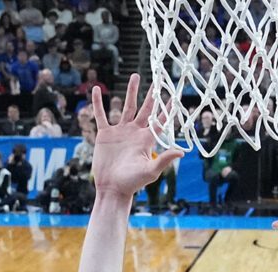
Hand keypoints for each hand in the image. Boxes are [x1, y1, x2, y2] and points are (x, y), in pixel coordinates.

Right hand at [90, 76, 175, 197]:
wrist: (112, 188)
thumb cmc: (133, 183)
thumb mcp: (150, 171)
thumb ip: (164, 159)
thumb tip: (182, 153)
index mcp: (146, 139)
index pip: (160, 121)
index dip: (168, 109)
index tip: (174, 96)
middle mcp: (135, 132)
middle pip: (146, 109)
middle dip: (151, 95)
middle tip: (157, 80)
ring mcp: (120, 132)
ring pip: (126, 106)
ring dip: (131, 91)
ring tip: (135, 76)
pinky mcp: (105, 134)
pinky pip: (101, 115)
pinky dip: (98, 103)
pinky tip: (96, 90)